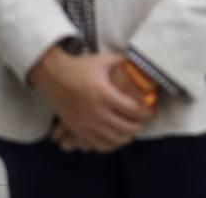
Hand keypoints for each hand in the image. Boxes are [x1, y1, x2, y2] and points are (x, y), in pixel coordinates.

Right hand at [30, 49, 153, 152]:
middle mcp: (97, 112)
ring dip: (126, 137)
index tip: (153, 112)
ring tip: (132, 130)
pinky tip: (115, 139)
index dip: (147, 113)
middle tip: (144, 121)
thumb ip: (124, 62)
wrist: (53, 76)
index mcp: (105, 95)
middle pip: (126, 128)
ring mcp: (86, 124)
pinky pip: (97, 144)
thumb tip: (141, 62)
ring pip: (113, 139)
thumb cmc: (81, 67)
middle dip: (139, 126)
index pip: (134, 110)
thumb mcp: (104, 60)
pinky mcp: (78, 130)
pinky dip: (110, 144)